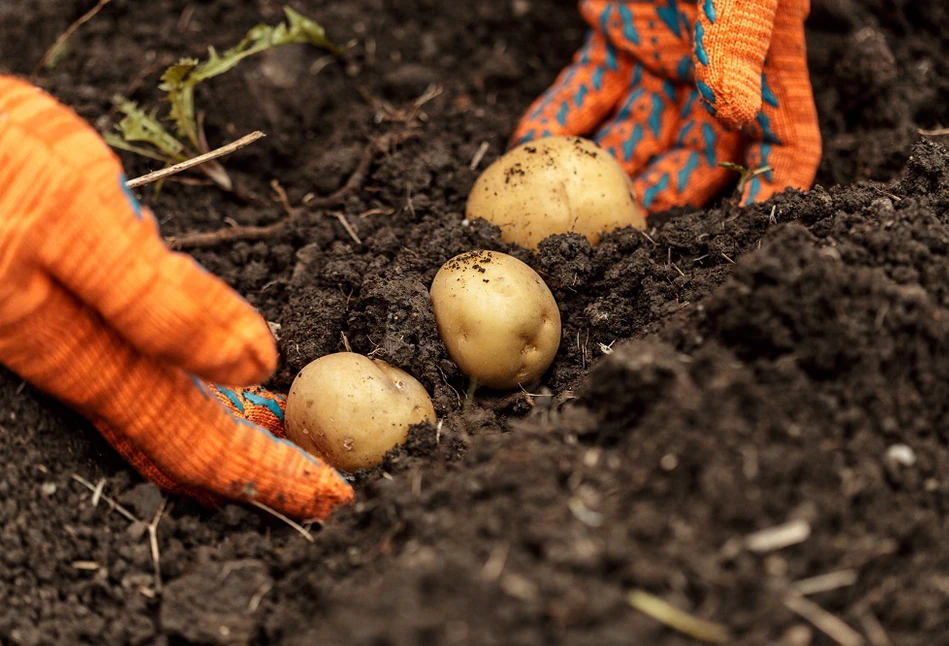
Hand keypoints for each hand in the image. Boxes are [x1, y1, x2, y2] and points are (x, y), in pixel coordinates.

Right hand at [0, 75, 351, 520]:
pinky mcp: (56, 317)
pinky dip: (184, 400)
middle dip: (257, 467)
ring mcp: (62, 343)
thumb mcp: (67, 212)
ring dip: (226, 436)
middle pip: (180, 438)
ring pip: (157, 413)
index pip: (192, 434)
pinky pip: (131, 379)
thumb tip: (251, 358)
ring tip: (283, 441)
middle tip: (322, 489)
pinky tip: (217, 393)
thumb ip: (154, 295)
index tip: (328, 491)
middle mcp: (72, 360)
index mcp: (77, 347)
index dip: (264, 467)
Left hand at [513, 0, 820, 212]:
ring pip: (636, 135)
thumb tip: (739, 111)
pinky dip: (558, 121)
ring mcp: (660, 62)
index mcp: (763, 66)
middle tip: (628, 235)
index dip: (769, 193)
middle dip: (665, 199)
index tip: (742, 235)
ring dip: (604, 173)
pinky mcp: (612, 42)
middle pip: (697, 157)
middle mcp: (714, 75)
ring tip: (571, 210)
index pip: (782, 146)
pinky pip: (585, 93)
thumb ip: (738, 45)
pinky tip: (529, 148)